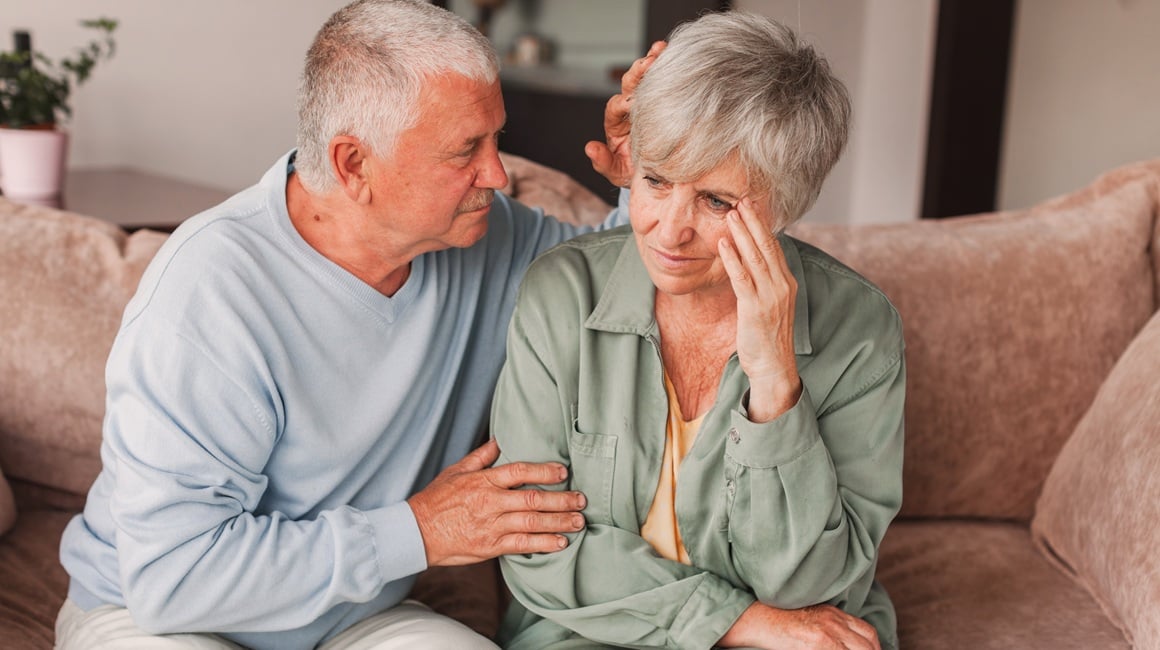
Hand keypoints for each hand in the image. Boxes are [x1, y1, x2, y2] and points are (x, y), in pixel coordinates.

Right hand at [407, 439, 586, 565]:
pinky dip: (543, 543)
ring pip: (532, 522)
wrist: (416, 532)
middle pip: (533, 498)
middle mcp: (490, 502)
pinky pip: (522, 544)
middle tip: (582, 500)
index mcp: (484, 481)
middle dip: (562, 500)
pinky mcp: (490, 546)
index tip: (563, 472)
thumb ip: (480, 457)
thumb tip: (498, 441)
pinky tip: (560, 542)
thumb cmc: (435, 500)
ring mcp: (491, 525)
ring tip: (579, 521)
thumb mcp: (456, 471)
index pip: (520, 471)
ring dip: (559, 522)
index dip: (544, 470)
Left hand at [585, 40, 666, 187]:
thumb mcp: (617, 171)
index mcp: (615, 122)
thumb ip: (603, 162)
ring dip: (652, 60)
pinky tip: (674, 51)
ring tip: (661, 48)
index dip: (623, 103)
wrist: (657, 173)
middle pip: (629, 84)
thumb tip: (589, 148)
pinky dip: (667, 64)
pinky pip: (663, 78)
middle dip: (638, 72)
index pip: (615, 106)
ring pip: (645, 76)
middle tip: (649, 62)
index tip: (633, 104)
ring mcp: (646, 100)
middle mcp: (629, 107)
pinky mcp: (663, 98)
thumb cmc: (633, 171)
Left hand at [718, 199, 801, 421]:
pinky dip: (733, 259)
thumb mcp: (769, 306)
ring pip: (755, 257)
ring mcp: (771, 296)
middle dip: (753, 221)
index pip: (774, 248)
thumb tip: (749, 267)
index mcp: (786, 283)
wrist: (774, 367)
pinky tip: (724, 244)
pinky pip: (743, 278)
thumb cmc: (768, 338)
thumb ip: (763, 284)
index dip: (762, 226)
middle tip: (741, 200)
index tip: (752, 207)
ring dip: (741, 234)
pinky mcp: (756, 309)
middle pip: (766, 246)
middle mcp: (782, 285)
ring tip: (730, 214)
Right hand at [719, 602, 880, 649]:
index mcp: (834, 614)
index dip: (874, 648)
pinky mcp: (817, 642)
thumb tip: (840, 643)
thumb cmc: (778, 619)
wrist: (757, 618)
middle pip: (868, 644)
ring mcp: (827, 631)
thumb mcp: (810, 618)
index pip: (868, 632)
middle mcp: (834, 621)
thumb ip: (829, 627)